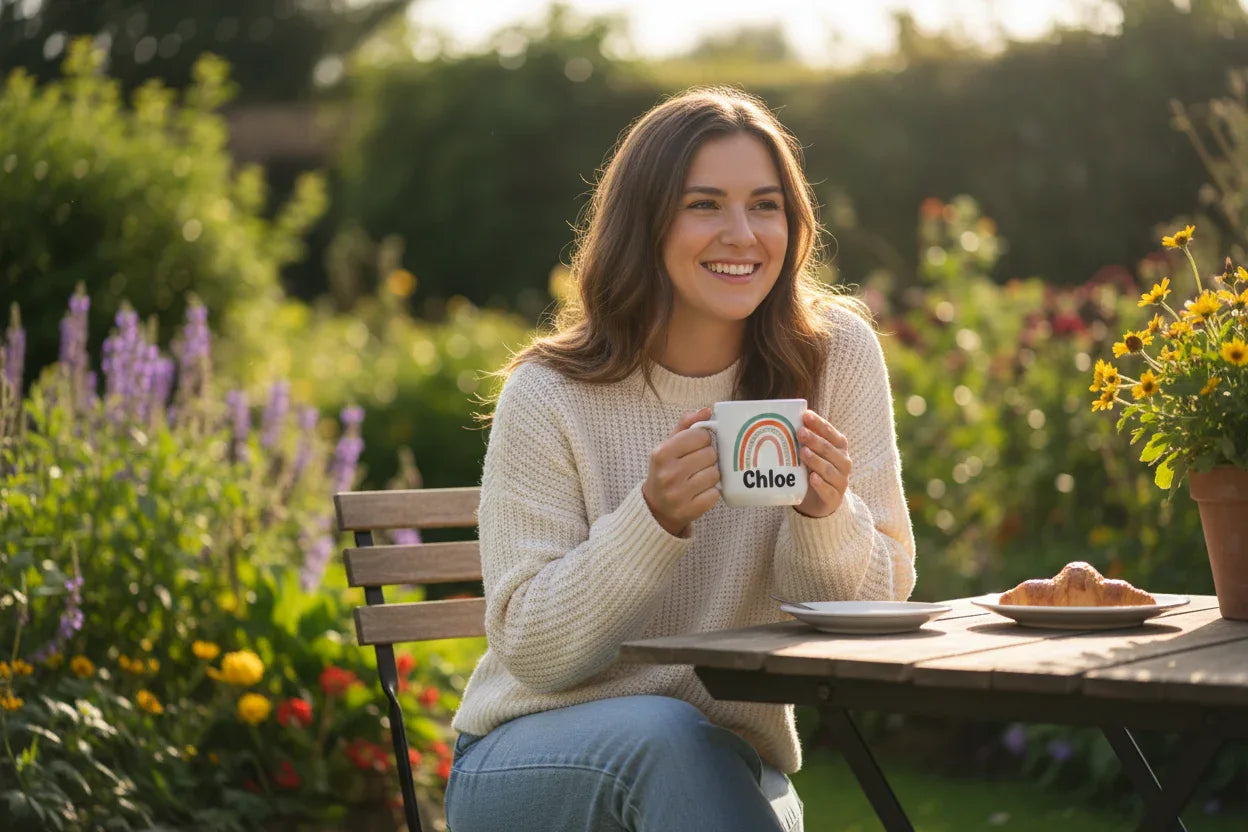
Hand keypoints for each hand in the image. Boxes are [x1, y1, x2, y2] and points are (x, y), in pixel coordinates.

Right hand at [642, 407, 720, 535]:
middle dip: (708, 458)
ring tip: (698, 478)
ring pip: (714, 474)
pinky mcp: (689, 510)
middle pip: (710, 454)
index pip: (700, 435)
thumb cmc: (666, 470)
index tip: (696, 447)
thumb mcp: (668, 445)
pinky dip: (711, 493)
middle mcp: (668, 473)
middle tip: (697, 464)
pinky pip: (715, 494)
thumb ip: (686, 425)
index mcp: (662, 453)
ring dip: (711, 475)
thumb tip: (707, 410)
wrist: (655, 508)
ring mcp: (678, 494)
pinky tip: (699, 493)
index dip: (703, 440)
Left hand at [794, 410, 851, 517]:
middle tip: (800, 432)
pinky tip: (812, 478)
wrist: (821, 502)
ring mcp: (841, 481)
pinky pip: (828, 490)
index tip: (806, 415)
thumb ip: (807, 440)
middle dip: (815, 440)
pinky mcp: (834, 498)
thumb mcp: (813, 454)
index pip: (831, 433)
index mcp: (840, 448)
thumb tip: (791, 419)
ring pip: (829, 469)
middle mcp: (844, 463)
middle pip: (830, 450)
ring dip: (816, 460)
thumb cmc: (815, 471)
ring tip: (802, 452)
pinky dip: (820, 484)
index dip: (820, 424)